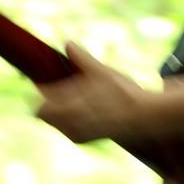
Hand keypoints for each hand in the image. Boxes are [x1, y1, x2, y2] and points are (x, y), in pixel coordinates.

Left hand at [35, 42, 154, 143]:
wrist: (143, 117)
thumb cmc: (123, 93)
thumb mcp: (102, 72)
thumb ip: (82, 59)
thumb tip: (68, 44)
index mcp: (72, 106)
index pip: (41, 105)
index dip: (40, 90)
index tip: (43, 79)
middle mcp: (71, 123)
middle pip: (43, 114)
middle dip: (48, 100)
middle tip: (58, 86)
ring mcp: (76, 133)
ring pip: (54, 122)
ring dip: (57, 110)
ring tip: (74, 97)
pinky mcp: (82, 139)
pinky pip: (64, 129)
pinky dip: (67, 119)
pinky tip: (81, 109)